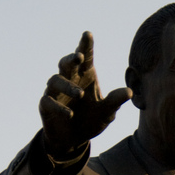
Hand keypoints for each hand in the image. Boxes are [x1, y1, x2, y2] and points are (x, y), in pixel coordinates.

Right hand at [39, 32, 131, 158]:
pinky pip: (49, 102)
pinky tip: (70, 114)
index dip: (85, 46)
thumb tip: (128, 92)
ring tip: (81, 94)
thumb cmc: (90, 120)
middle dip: (71, 58)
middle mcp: (68, 79)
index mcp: (84, 76)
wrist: (74, 140)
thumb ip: (114, 102)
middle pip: (66, 63)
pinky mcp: (46, 105)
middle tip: (79, 56)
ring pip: (56, 80)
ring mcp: (55, 91)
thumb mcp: (106, 113)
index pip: (86, 57)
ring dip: (68, 86)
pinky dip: (59, 107)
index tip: (88, 34)